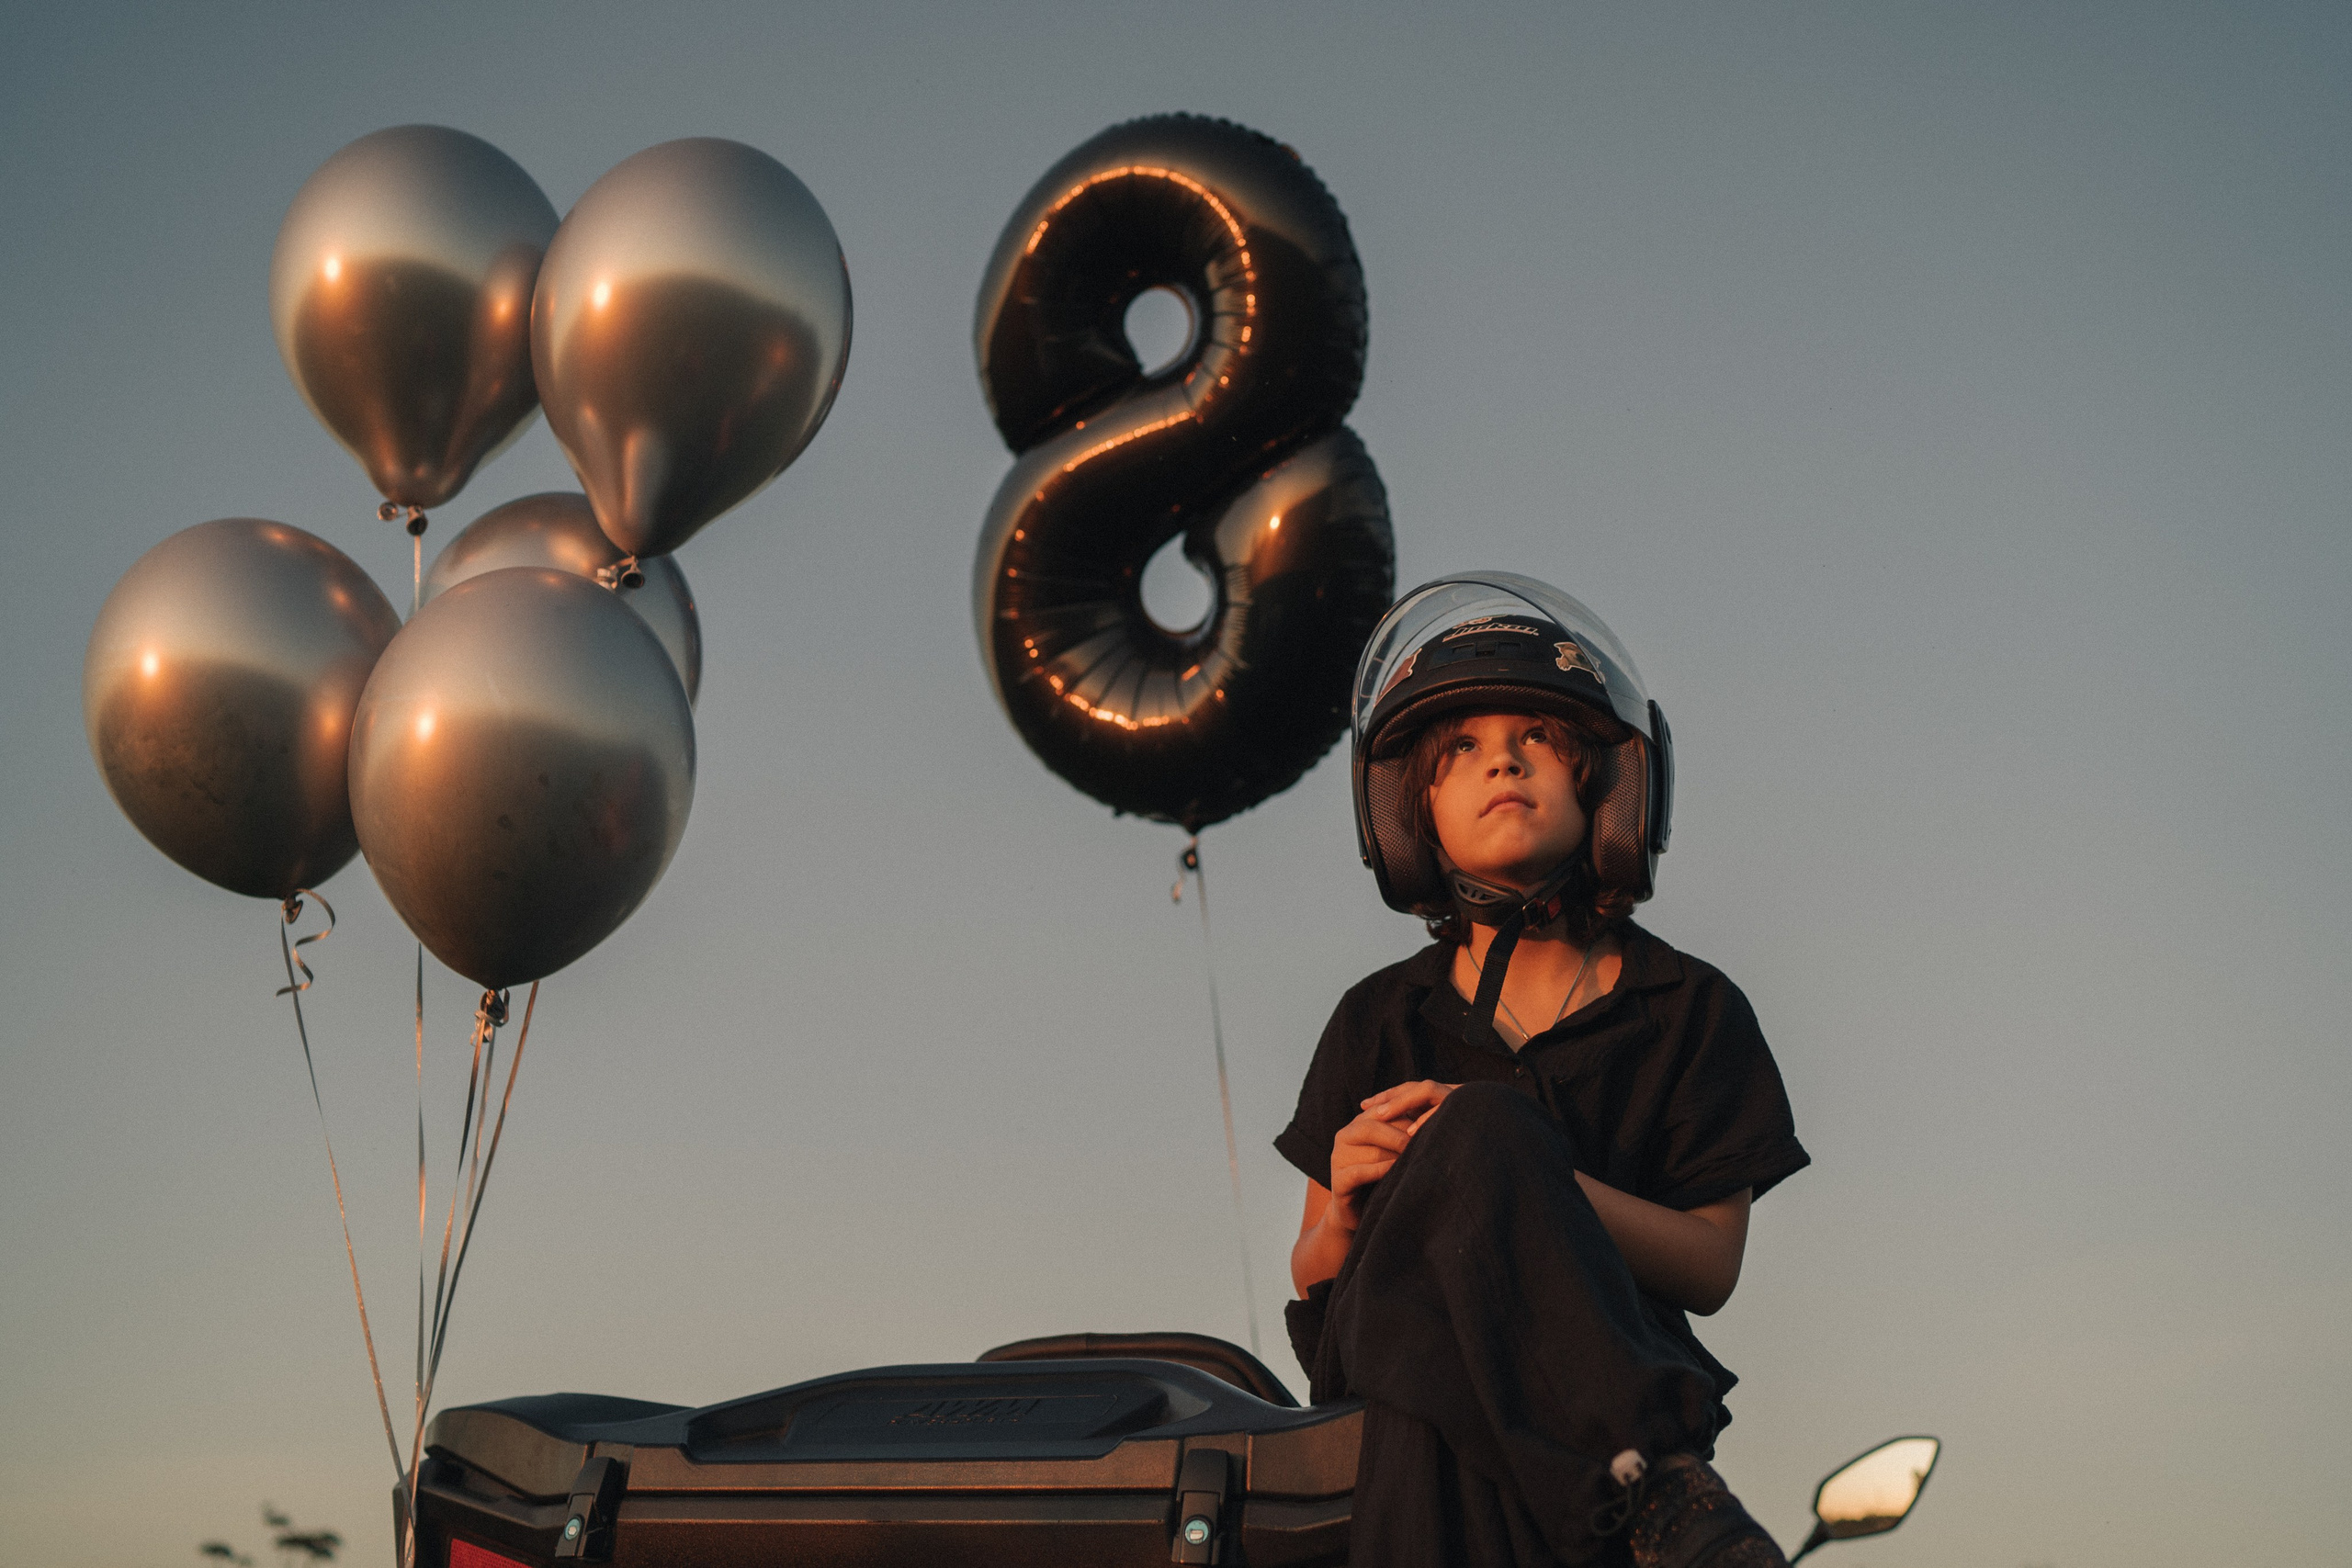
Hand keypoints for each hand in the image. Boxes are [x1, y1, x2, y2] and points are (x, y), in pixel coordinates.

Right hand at [1324, 1081, 1457, 1232]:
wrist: (1362, 1212)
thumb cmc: (1384, 1176)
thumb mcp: (1394, 1151)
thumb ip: (1404, 1133)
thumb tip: (1435, 1117)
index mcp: (1359, 1123)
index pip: (1381, 1110)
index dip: (1405, 1115)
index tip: (1429, 1122)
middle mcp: (1345, 1136)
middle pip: (1371, 1125)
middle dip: (1399, 1134)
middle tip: (1423, 1142)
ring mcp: (1338, 1158)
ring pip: (1366, 1148)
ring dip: (1393, 1154)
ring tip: (1415, 1159)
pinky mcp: (1337, 1181)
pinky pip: (1358, 1172)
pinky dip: (1379, 1171)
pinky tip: (1396, 1173)